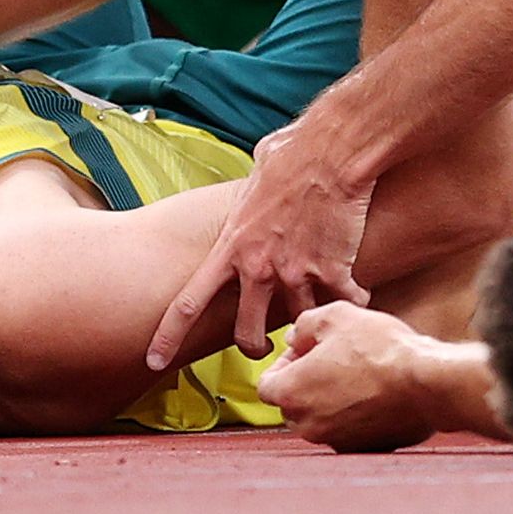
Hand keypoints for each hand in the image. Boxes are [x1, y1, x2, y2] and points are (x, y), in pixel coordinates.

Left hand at [147, 124, 373, 367]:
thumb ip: (247, 200)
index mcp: (230, 247)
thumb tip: (252, 190)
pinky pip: (342, 304)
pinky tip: (358, 294)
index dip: (168, 336)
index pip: (188, 302)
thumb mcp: (253, 179)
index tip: (155, 361)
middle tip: (265, 348)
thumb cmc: (290, 155)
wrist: (329, 152)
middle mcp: (258, 266)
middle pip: (245, 334)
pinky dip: (352, 303)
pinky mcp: (331, 270)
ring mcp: (295, 272)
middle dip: (254, 348)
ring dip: (309, 326)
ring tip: (321, 318)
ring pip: (296, 326)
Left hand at [256, 303, 445, 451]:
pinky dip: (355, 415)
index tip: (306, 350)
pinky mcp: (364, 449)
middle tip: (333, 359)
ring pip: (321, 418)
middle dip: (306, 382)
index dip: (284, 363)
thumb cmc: (380, 349)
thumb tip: (295, 337)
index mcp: (291, 394)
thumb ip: (303, 325)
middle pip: (293, 404)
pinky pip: (349, 430)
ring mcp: (336, 441)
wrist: (427, 383)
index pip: (267, 385)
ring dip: (331, 399)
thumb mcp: (334, 316)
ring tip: (359, 373)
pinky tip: (375, 393)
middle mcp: (308, 425)